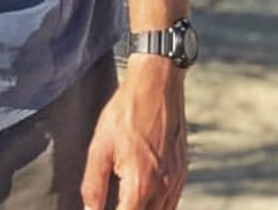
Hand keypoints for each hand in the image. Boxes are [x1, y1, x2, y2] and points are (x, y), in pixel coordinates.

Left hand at [80, 56, 188, 209]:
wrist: (158, 80)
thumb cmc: (128, 109)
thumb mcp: (100, 146)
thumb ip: (94, 186)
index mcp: (140, 184)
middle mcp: (163, 187)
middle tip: (116, 200)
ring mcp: (176, 179)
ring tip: (127, 199)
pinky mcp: (183, 170)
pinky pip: (172, 202)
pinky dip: (158, 206)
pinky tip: (143, 196)